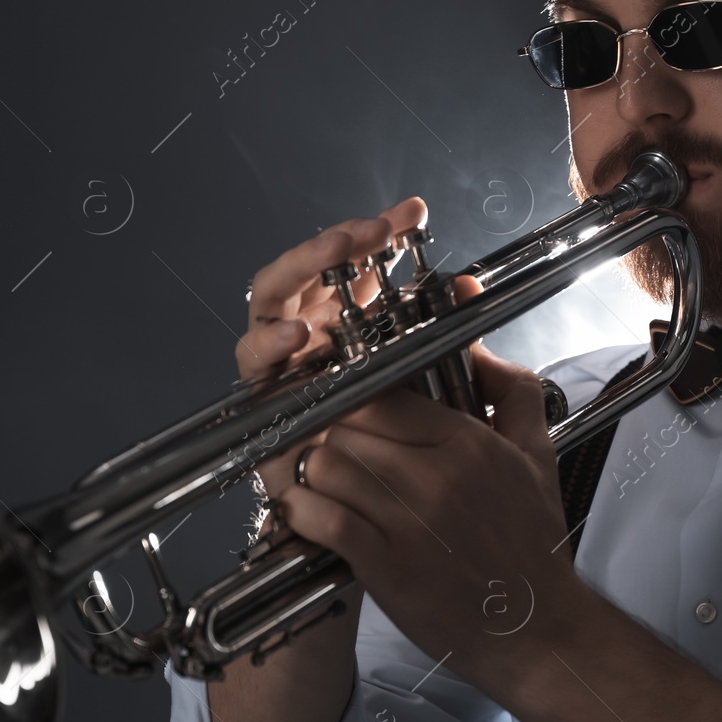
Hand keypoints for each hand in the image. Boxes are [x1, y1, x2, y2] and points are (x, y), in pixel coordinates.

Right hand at [236, 196, 426, 511]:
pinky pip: (254, 362)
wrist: (365, 506)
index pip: (352, 260)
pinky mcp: (261, 396)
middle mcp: (303, 333)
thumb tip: (467, 283)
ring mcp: (279, 362)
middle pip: (301, 273)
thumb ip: (439, 328)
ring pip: (270, 303)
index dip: (379, 231)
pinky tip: (296, 335)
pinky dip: (270, 343)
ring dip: (296, 272)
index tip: (413, 214)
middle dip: (329, 244)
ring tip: (330, 255)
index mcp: (339, 318)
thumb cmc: (387, 437)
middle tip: (366, 233)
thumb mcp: (423, 376)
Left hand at [273, 327, 577, 686]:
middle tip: (326, 450)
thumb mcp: (538, 456)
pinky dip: (302, 512)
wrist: (538, 630)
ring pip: (325, 466)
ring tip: (314, 482)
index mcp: (469, 442)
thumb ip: (514, 393)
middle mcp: (437, 475)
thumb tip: (480, 351)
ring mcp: (409, 521)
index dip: (354, 400)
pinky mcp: (386, 565)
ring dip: (310, 473)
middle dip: (328, 435)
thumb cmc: (531, 546)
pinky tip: (306, 513)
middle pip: (346, 426)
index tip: (345, 413)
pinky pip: (321, 518)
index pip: (382, 394)